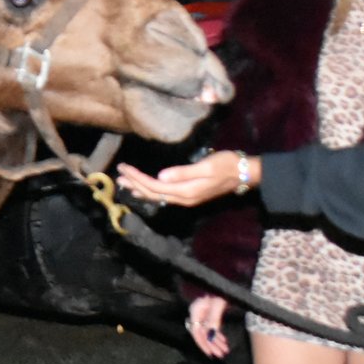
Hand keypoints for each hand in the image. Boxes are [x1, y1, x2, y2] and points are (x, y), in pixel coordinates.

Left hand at [115, 152, 253, 210]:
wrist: (245, 174)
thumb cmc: (227, 165)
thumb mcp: (207, 166)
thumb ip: (184, 172)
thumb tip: (160, 177)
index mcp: (186, 191)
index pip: (154, 186)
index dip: (137, 178)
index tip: (124, 168)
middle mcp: (183, 198)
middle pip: (152, 193)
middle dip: (134, 183)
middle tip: (119, 173)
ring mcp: (186, 199)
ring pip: (157, 196)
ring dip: (139, 189)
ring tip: (123, 183)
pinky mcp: (189, 195)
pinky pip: (164, 196)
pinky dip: (150, 192)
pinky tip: (142, 191)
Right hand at [186, 294, 231, 358]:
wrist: (226, 279)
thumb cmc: (221, 289)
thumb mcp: (218, 303)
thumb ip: (213, 319)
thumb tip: (211, 335)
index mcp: (196, 310)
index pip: (196, 331)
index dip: (202, 343)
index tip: (210, 352)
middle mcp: (198, 314)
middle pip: (202, 333)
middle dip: (211, 345)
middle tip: (220, 354)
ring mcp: (203, 314)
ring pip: (208, 331)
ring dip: (216, 342)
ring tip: (224, 350)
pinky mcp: (210, 314)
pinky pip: (212, 327)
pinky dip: (218, 335)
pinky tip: (223, 341)